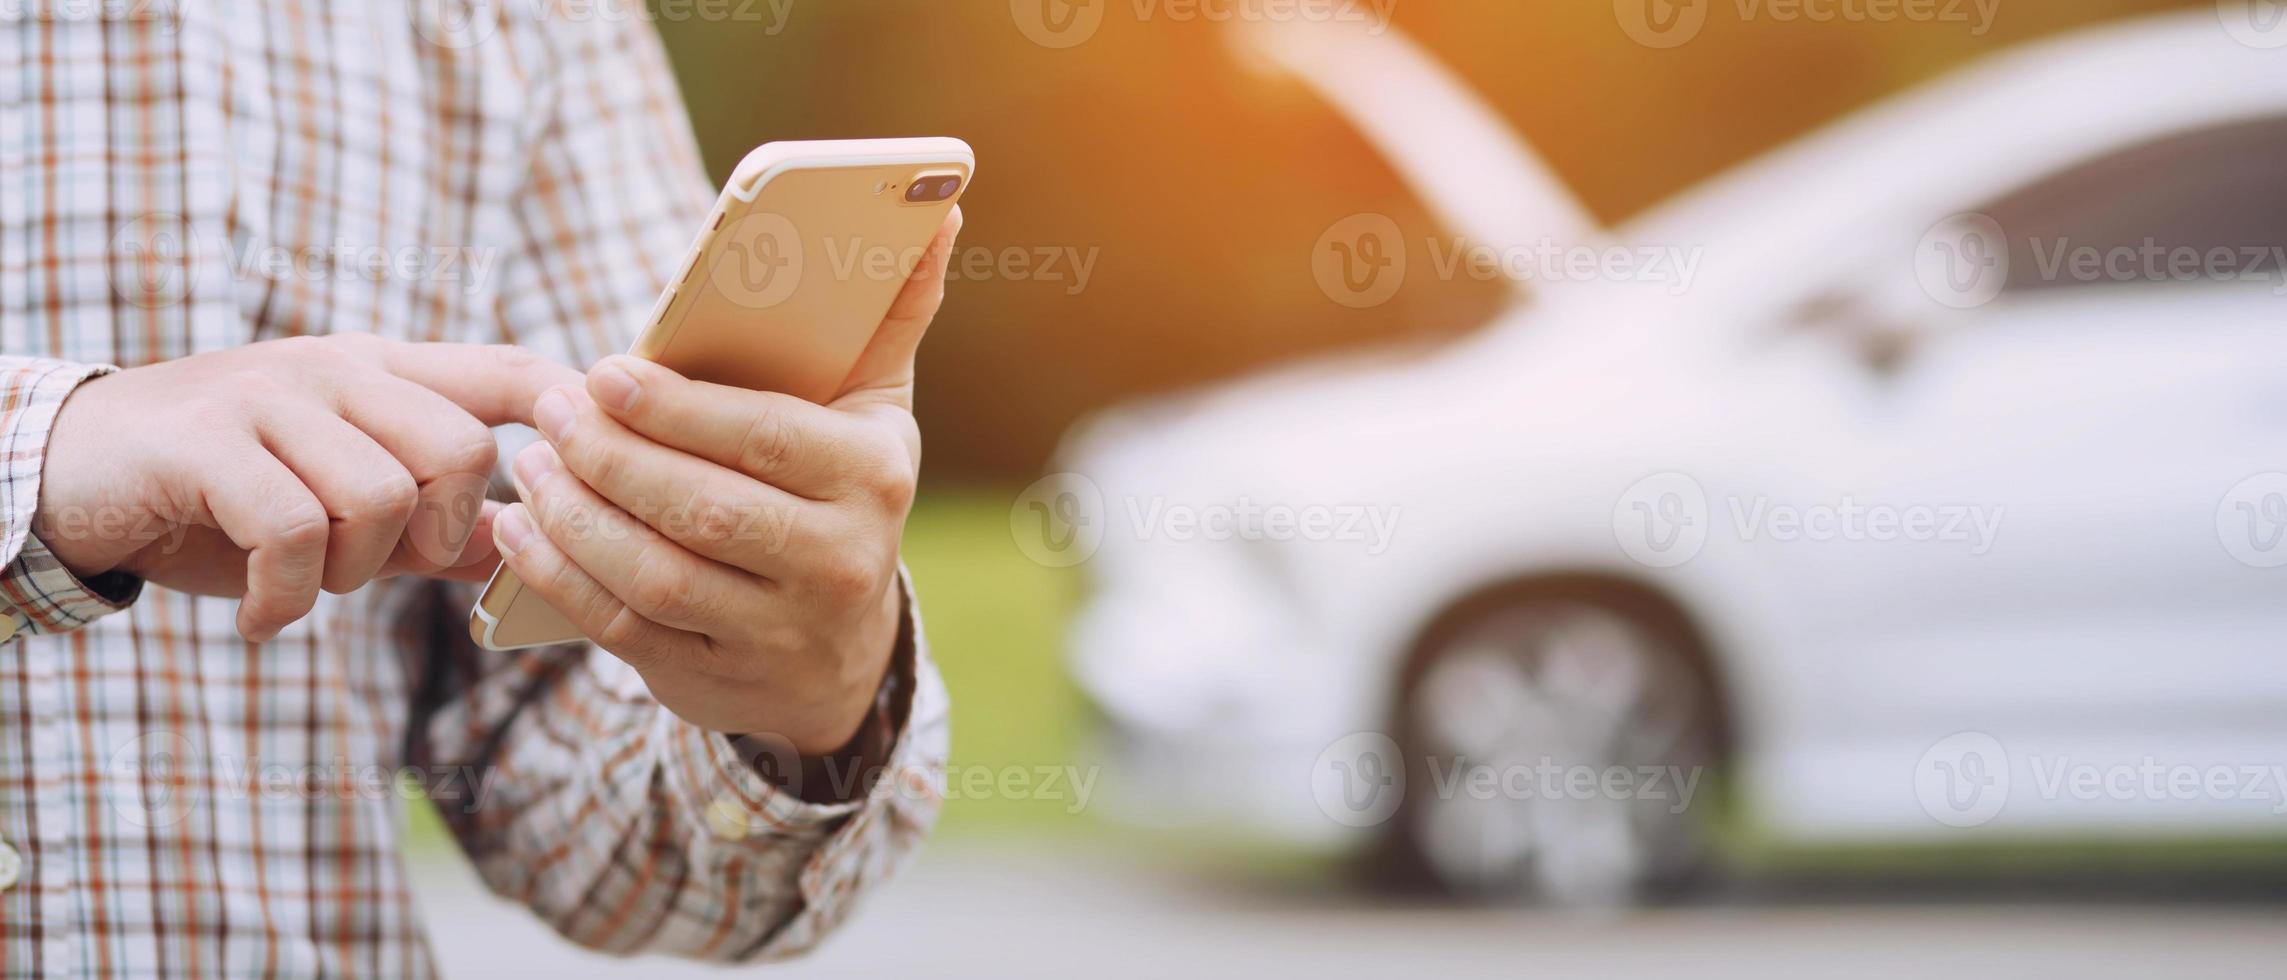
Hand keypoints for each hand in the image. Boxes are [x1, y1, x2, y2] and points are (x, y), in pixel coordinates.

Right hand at [36, 333, 581, 639]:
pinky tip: (263, 619)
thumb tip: (523, 542)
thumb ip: (429, 526)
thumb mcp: (333, 508)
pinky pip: (292, 529)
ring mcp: (268, 394)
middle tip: (377, 569)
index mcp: (379, 373)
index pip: (504, 369)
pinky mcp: (205, 440)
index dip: (569, 406)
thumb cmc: (215, 497)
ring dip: (350, 574)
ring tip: (301, 585)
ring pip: (380, 495)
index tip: (604, 457)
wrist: (65, 475)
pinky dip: (286, 597)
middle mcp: (334, 367)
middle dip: (439, 536)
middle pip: (462, 449)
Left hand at [492, 207, 962, 753]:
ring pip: (658, 574)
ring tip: (530, 463)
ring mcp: (778, 633)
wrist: (840, 654)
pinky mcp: (716, 680)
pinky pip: (624, 629)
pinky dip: (562, 577)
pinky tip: (523, 530)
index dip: (678, 409)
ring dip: (576, 517)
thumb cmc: (842, 494)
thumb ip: (894, 311)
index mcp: (874, 481)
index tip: (604, 372)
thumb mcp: (875, 409)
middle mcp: (839, 563)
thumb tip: (938, 210)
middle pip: (704, 510)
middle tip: (549, 409)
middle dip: (612, 457)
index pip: (768, 439)